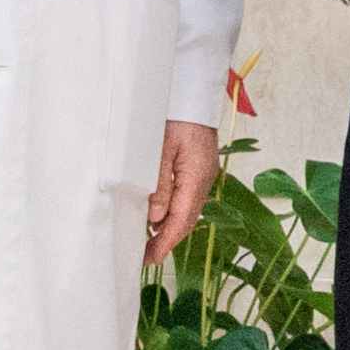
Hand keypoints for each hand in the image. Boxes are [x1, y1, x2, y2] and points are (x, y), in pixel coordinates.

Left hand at [145, 119, 221, 265]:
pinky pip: (187, 197)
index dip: (165, 242)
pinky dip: (173, 211)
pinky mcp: (198, 168)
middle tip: (145, 256)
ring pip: (187, 209)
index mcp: (196, 177)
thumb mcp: (161, 149)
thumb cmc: (175, 114)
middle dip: (166, 240)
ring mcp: (203, 174)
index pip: (181, 219)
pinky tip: (158, 214)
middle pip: (186, 219)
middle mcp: (203, 179)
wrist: (192, 90)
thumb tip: (154, 217)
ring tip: (147, 240)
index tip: (150, 259)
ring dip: (168, 226)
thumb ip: (159, 184)